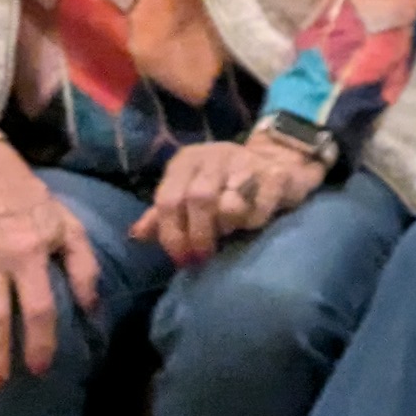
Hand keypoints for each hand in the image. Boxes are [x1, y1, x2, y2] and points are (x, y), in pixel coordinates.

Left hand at [130, 137, 328, 267]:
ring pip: (229, 203)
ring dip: (227, 227)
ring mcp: (247, 161)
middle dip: (199, 235)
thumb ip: (163, 215)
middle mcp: (214, 155)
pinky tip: (252, 224)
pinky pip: (259, 208)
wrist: (279, 163)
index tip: (181, 260)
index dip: (171, 235)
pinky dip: (252, 223)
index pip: (167, 199)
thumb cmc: (225, 185)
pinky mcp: (275, 174)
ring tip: (229, 233)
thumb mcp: (189, 194)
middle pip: (197, 199)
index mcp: (187, 161)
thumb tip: (136, 235)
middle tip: (203, 257)